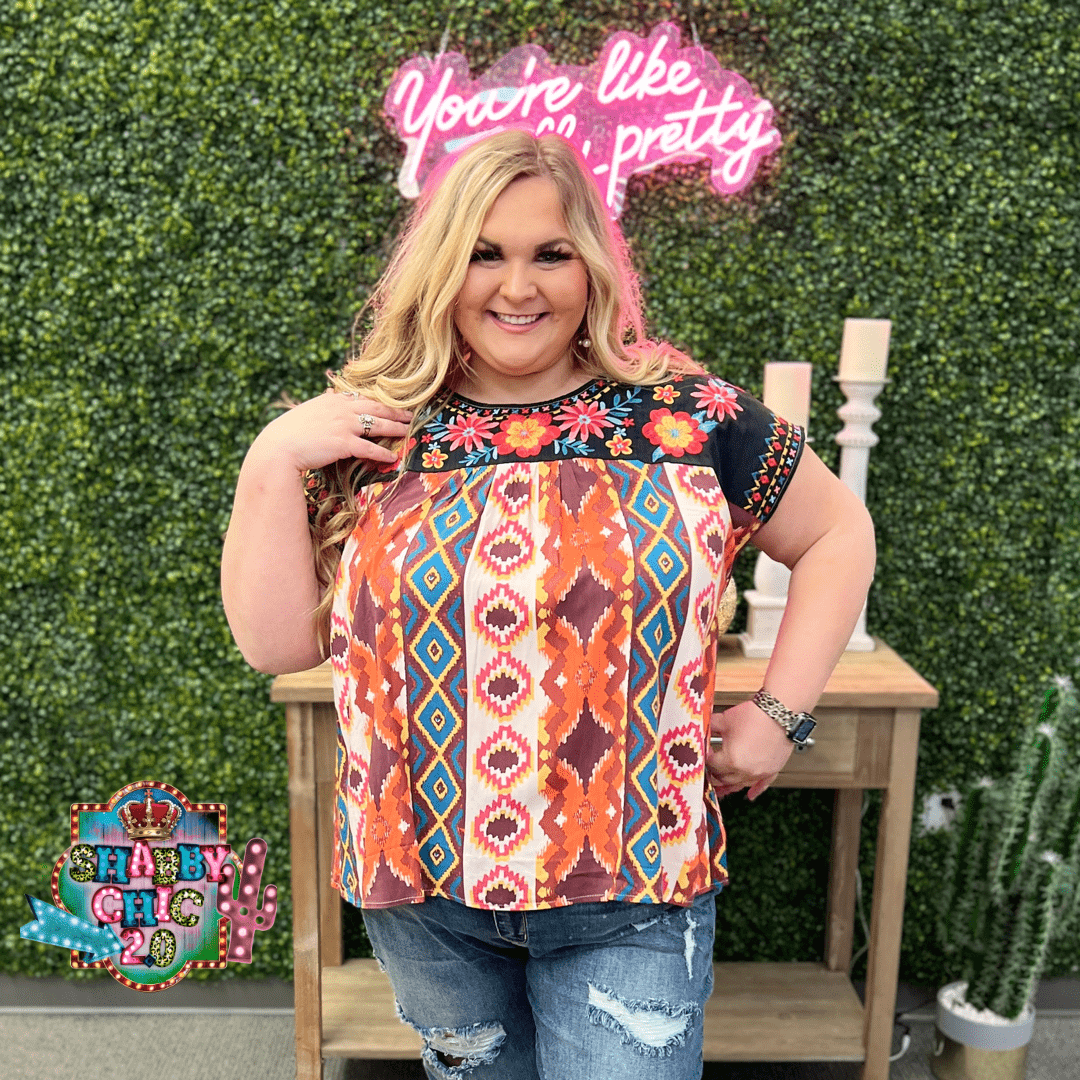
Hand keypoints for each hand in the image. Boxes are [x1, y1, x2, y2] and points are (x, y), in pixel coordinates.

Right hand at [252, 389, 412, 472]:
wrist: (279, 447)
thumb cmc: (289, 432)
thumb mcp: (307, 411)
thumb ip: (323, 404)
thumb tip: (329, 394)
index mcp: (333, 400)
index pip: (362, 397)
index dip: (380, 401)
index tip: (392, 404)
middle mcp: (341, 409)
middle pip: (376, 408)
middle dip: (396, 411)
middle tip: (411, 415)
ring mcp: (344, 425)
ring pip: (378, 425)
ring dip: (396, 428)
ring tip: (408, 432)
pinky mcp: (344, 443)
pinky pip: (370, 448)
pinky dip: (383, 453)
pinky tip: (393, 458)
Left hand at [707, 699, 794, 800]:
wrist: (780, 713)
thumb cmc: (755, 716)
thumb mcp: (724, 719)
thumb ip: (709, 727)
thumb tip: (701, 729)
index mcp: (731, 760)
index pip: (712, 765)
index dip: (706, 759)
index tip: (705, 754)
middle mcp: (745, 771)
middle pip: (724, 778)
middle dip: (715, 774)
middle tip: (711, 770)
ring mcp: (760, 772)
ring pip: (741, 785)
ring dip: (731, 786)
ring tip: (722, 789)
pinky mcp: (772, 770)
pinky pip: (762, 785)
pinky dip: (755, 790)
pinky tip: (751, 795)